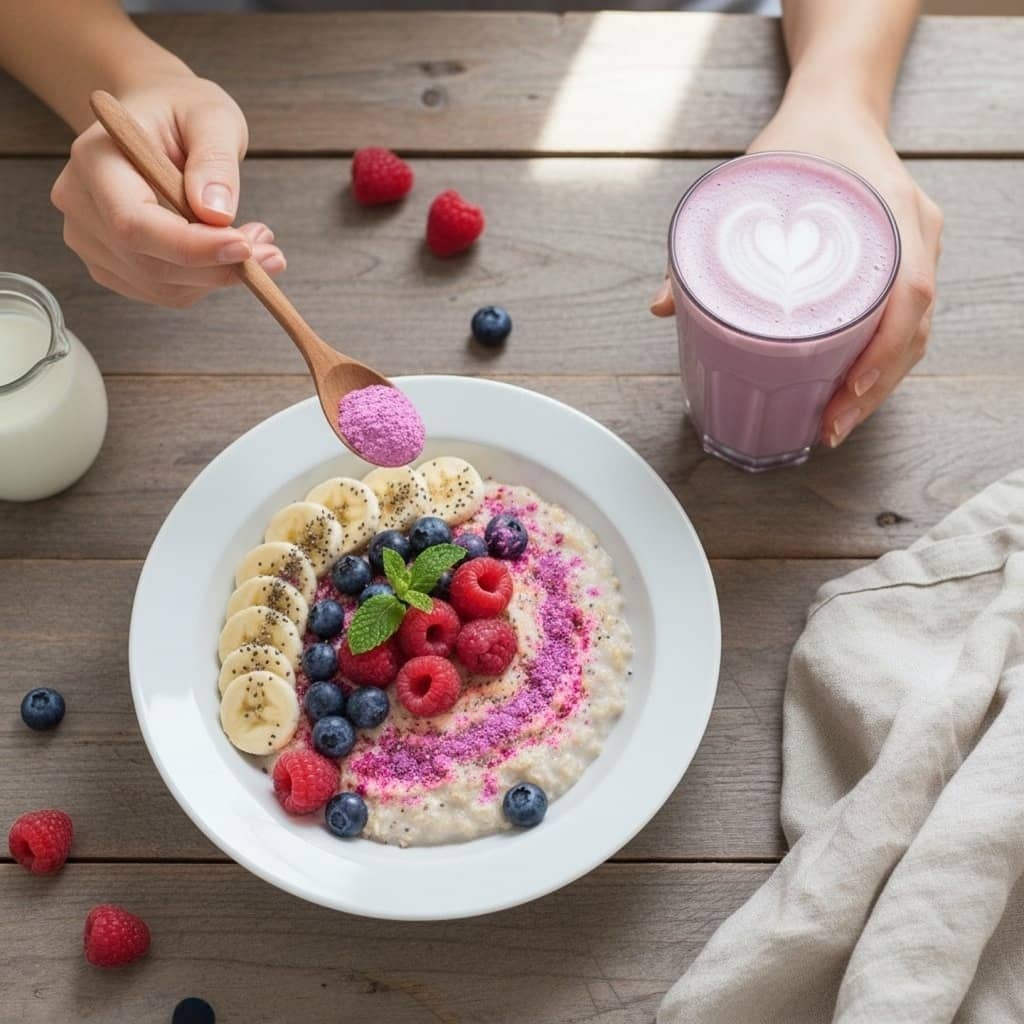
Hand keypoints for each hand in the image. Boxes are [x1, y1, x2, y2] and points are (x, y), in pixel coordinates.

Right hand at [51, 72, 284, 307]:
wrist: (155, 121)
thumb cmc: (181, 111)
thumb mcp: (210, 116)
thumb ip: (215, 161)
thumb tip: (218, 214)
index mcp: (94, 159)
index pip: (134, 223)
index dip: (191, 246)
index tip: (246, 247)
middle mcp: (80, 204)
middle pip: (149, 263)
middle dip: (217, 267)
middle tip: (270, 252)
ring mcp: (90, 240)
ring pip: (161, 286)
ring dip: (218, 277)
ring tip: (256, 244)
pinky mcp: (112, 265)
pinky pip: (165, 291)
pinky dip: (205, 281)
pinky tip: (227, 253)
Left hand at [650, 95, 942, 447]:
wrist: (836, 106)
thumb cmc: (797, 144)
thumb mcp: (746, 181)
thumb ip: (699, 243)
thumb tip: (659, 306)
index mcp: (888, 208)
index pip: (908, 292)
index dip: (882, 351)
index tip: (847, 391)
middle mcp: (915, 233)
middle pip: (914, 327)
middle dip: (874, 388)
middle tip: (830, 428)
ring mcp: (917, 247)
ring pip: (914, 332)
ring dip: (878, 385)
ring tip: (834, 423)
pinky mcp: (908, 261)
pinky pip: (906, 322)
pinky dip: (880, 362)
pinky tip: (849, 393)